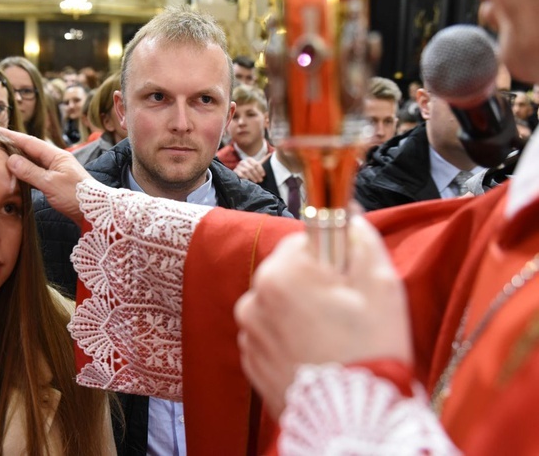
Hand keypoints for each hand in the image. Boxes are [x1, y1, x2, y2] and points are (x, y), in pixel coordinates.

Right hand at [0, 127, 91, 224]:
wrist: (95, 213)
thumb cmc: (76, 196)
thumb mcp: (50, 183)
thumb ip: (30, 172)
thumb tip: (11, 160)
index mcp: (57, 156)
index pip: (30, 142)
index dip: (12, 136)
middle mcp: (57, 161)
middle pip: (31, 150)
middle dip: (14, 145)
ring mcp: (57, 172)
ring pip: (34, 163)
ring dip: (19, 160)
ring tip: (2, 157)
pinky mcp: (57, 184)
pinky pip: (37, 174)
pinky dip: (25, 174)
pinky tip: (17, 176)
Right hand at [234, 156, 267, 182]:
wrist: (241, 174)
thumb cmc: (251, 170)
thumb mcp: (257, 165)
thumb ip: (263, 160)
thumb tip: (271, 153)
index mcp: (249, 159)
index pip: (256, 164)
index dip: (261, 170)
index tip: (264, 175)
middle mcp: (243, 161)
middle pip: (251, 168)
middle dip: (257, 175)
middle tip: (261, 180)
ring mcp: (238, 166)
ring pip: (246, 171)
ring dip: (252, 177)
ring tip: (256, 181)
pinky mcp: (235, 171)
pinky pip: (240, 174)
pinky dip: (245, 177)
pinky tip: (248, 180)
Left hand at [234, 216, 411, 418]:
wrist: (354, 420)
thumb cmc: (370, 349)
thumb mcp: (381, 284)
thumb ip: (360, 235)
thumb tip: (345, 209)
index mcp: (280, 274)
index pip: (305, 238)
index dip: (333, 255)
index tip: (347, 279)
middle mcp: (253, 298)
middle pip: (289, 269)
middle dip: (315, 282)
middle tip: (345, 312)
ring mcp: (248, 332)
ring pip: (278, 300)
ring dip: (299, 309)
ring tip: (331, 338)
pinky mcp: (250, 358)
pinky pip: (270, 331)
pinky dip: (288, 336)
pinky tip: (314, 353)